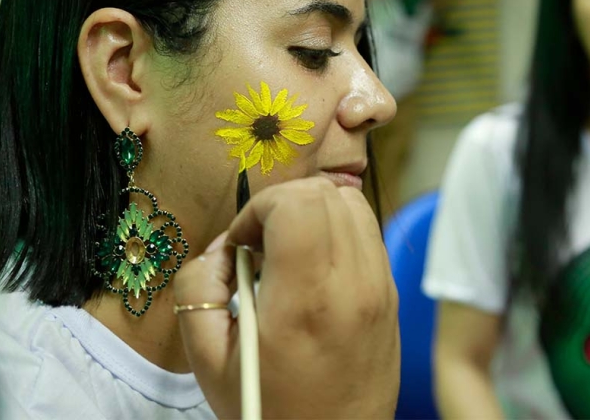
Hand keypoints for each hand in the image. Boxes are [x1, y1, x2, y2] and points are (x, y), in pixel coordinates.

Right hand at [173, 177, 399, 418]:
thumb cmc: (268, 409)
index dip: (258, 210)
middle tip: (260, 245)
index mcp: (306, 300)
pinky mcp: (392, 292)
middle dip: (281, 205)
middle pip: (325, 192)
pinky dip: (337, 228)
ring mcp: (381, 285)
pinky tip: (315, 264)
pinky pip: (367, 230)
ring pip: (352, 202)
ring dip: (312, 211)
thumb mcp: (208, 358)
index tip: (241, 245)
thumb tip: (223, 247)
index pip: (296, 204)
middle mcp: (354, 283)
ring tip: (288, 251)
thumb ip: (198, 287)